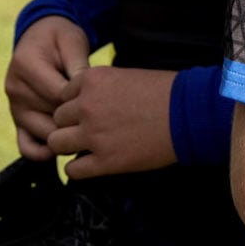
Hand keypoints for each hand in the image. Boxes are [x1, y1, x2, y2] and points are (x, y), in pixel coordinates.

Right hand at [5, 17, 89, 161]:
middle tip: (98, 117)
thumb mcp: (72, 41)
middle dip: (77, 119)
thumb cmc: (59, 38)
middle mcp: (14, 88)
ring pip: (44, 134)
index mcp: (25, 65)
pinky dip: (44, 152)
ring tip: (86, 126)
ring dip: (66, 134)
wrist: (39, 37)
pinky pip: (26, 147)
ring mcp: (14, 107)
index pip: (58, 95)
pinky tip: (64, 147)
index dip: (81, 101)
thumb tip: (86, 97)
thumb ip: (79, 67)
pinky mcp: (17, 121)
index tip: (99, 100)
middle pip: (51, 117)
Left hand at [49, 66, 177, 179]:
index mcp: (92, 80)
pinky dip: (78, 169)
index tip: (88, 110)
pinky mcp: (105, 161)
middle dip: (69, 124)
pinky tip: (90, 164)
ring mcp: (93, 134)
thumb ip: (100, 88)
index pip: (63, 94)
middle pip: (57, 118)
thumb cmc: (163, 92)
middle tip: (86, 130)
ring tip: (84, 148)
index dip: (74, 104)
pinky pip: (73, 170)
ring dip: (68, 145)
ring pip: (57, 143)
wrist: (187, 114)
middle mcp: (86, 106)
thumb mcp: (125, 76)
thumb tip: (87, 101)